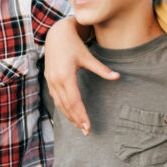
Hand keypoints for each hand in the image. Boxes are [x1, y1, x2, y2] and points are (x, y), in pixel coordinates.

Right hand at [43, 18, 118, 134]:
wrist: (56, 34)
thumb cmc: (73, 44)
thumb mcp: (88, 56)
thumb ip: (102, 69)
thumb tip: (117, 77)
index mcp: (65, 76)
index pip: (74, 102)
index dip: (81, 116)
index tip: (89, 127)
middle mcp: (55, 81)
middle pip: (66, 107)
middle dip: (76, 120)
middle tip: (86, 132)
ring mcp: (50, 81)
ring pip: (60, 104)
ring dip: (69, 116)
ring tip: (79, 126)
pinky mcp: (49, 80)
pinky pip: (56, 99)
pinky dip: (63, 108)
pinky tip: (70, 114)